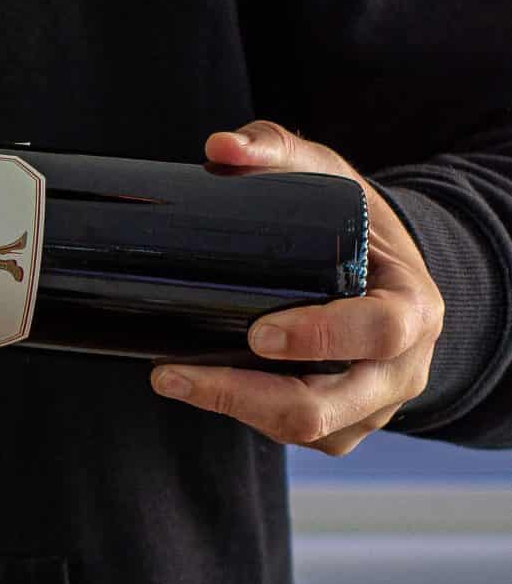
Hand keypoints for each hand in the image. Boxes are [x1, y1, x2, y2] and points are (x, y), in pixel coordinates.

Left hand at [149, 120, 444, 456]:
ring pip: (306, 431)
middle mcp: (401, 368)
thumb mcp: (327, 174)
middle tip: (177, 372)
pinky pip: (295, 437)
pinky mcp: (343, 426)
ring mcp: (372, 405)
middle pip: (329, 406)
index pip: (379, 333)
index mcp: (414, 308)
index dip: (321, 336)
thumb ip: (275, 149)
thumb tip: (219, 147)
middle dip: (247, 394)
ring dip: (231, 409)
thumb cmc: (355, 221)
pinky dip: (244, 416)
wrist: (379, 266)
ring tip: (169, 376)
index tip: (258, 332)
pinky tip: (199, 389)